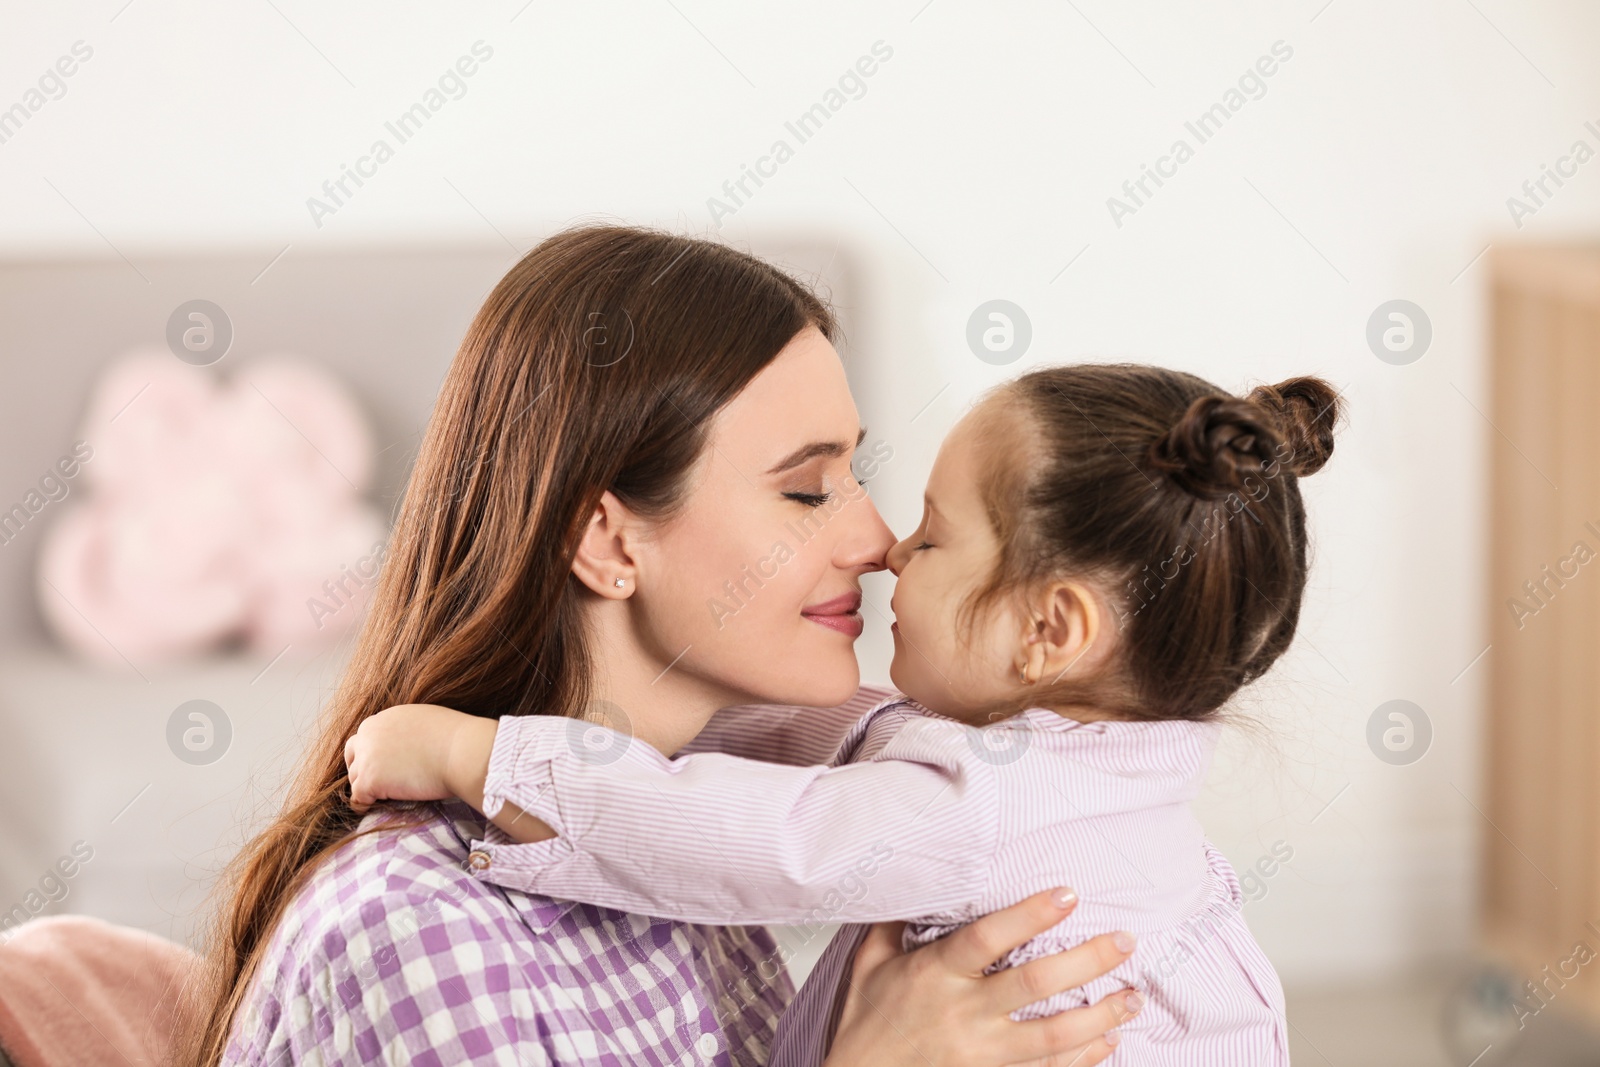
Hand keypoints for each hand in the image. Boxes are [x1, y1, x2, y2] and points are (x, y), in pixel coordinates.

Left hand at [343, 703, 493, 811]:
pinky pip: (357, 797)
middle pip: (353, 754)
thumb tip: (408, 745)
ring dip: (366, 787)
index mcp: (384, 718)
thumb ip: (406, 730)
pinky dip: (363, 804)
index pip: (366, 736)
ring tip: (382, 797)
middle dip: (361, 768)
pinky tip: (372, 808)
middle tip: (376, 783)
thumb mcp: (424, 721)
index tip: (385, 765)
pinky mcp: (370, 780)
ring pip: (355, 777)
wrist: (462, 751)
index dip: (374, 752)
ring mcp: (367, 757)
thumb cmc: (456, 738)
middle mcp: (369, 733)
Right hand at [824, 888, 1139, 1066]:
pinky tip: (1108, 1040)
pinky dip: (1082, 1058)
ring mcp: (981, 1052)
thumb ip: (898, 922)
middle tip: (1125, 942)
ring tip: (1133, 996)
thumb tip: (920, 878)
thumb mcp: (871, 962)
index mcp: (936, 973)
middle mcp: (964, 1012)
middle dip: (1087, 961)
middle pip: (1034, 983)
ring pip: (1053, 1035)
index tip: (1068, 894)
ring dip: (1100, 1015)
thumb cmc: (866, 1022)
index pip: (989, 938)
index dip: (1030, 915)